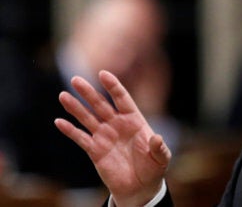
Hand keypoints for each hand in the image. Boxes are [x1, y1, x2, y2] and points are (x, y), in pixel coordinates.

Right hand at [54, 70, 170, 205]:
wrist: (140, 187)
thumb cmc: (153, 169)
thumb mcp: (161, 158)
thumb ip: (159, 147)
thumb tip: (157, 138)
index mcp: (135, 120)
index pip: (122, 99)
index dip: (113, 86)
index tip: (103, 74)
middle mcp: (117, 125)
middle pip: (101, 105)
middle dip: (89, 93)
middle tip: (75, 80)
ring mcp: (105, 136)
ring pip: (88, 118)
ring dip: (75, 108)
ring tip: (63, 95)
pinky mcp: (95, 150)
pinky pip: (80, 138)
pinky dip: (70, 130)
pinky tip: (59, 122)